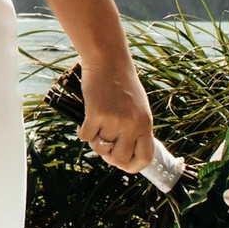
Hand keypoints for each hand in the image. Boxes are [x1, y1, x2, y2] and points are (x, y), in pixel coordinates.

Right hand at [79, 57, 157, 173]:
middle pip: (120, 158)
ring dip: (95, 140)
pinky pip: (86, 137)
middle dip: (109, 157)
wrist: (109, 61)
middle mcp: (132, 124)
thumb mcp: (138, 107)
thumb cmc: (122, 84)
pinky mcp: (96, 114)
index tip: (123, 164)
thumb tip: (125, 154)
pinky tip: (85, 122)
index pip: (145, 157)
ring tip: (96, 126)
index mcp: (145, 123)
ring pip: (101, 147)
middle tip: (104, 146)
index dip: (133, 166)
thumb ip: (135, 129)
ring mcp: (114, 120)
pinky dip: (83, 132)